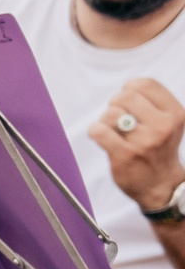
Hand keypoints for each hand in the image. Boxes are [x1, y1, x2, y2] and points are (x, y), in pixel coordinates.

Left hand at [88, 78, 184, 213]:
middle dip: (115, 104)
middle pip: (125, 96)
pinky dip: (94, 130)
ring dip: (105, 120)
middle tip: (118, 118)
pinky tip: (101, 136)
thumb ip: (153, 103)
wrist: (160, 184)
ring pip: (110, 113)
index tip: (128, 102)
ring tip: (113, 131)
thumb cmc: (158, 149)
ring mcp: (144, 141)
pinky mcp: (125, 155)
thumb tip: (126, 88)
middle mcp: (163, 126)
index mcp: (175, 113)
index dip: (129, 88)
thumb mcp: (169, 122)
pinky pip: (99, 131)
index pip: (145, 84)